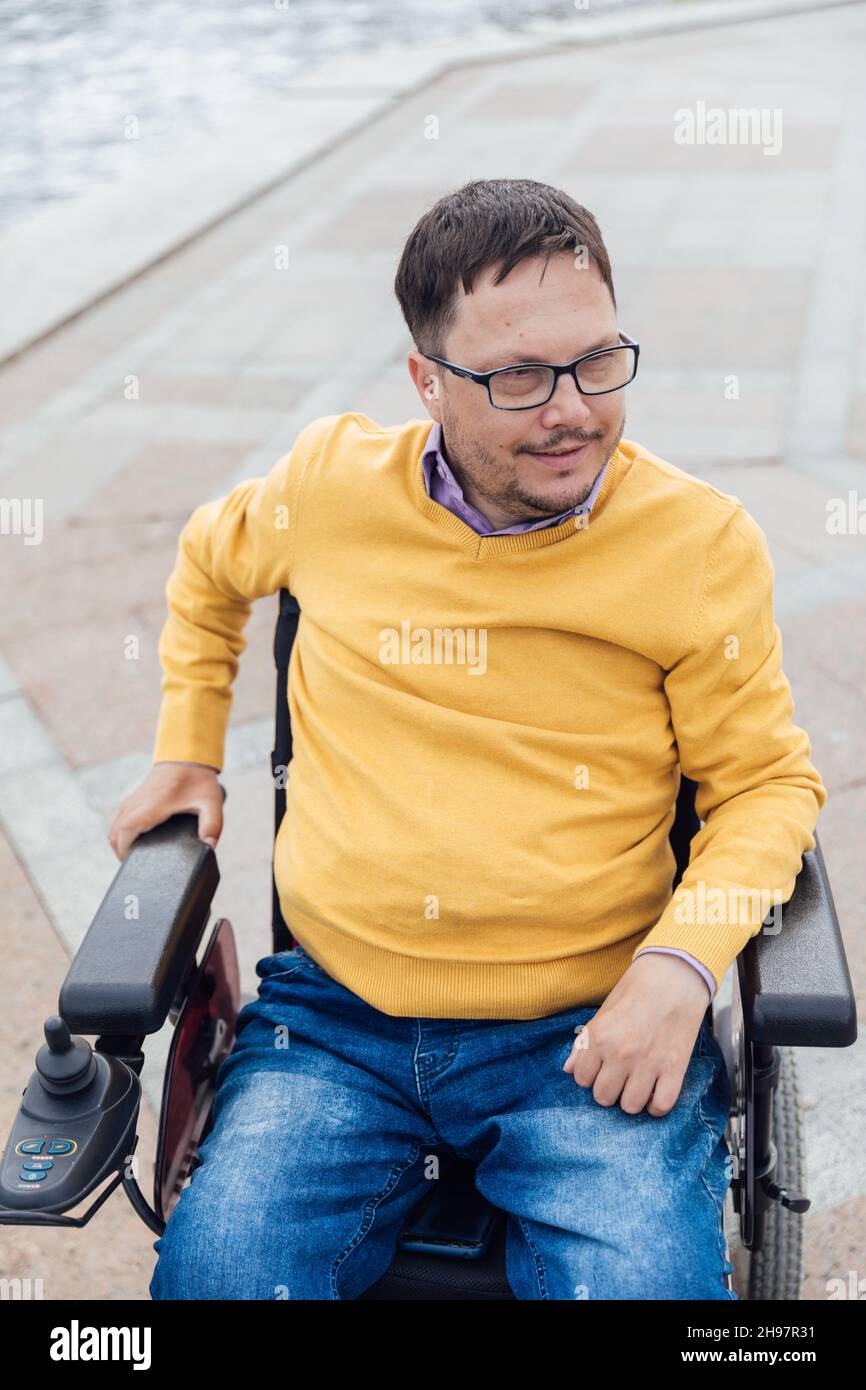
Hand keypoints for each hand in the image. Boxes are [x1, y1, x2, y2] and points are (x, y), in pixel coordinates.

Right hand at [107, 761, 222, 860]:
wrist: (187, 757)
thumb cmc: (198, 780)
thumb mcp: (211, 802)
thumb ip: (212, 824)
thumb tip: (209, 847)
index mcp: (153, 804)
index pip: (126, 830)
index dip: (124, 850)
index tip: (134, 864)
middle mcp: (138, 802)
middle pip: (114, 833)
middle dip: (121, 852)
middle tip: (138, 867)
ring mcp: (133, 800)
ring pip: (114, 827)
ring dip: (120, 843)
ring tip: (137, 858)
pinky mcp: (134, 800)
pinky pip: (119, 820)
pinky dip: (121, 834)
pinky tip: (136, 843)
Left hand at [562, 953, 710, 1116]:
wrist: (676, 974)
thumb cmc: (637, 989)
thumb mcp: (604, 1011)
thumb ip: (585, 1043)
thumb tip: (568, 1070)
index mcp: (599, 1037)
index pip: (582, 1079)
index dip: (591, 1074)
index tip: (602, 1067)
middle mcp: (620, 1054)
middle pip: (603, 1097)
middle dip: (609, 1089)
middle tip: (620, 1075)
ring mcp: (648, 1064)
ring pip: (630, 1106)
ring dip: (632, 1098)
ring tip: (637, 1083)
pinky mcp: (675, 1068)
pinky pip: (661, 1106)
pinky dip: (656, 1105)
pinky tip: (655, 1092)